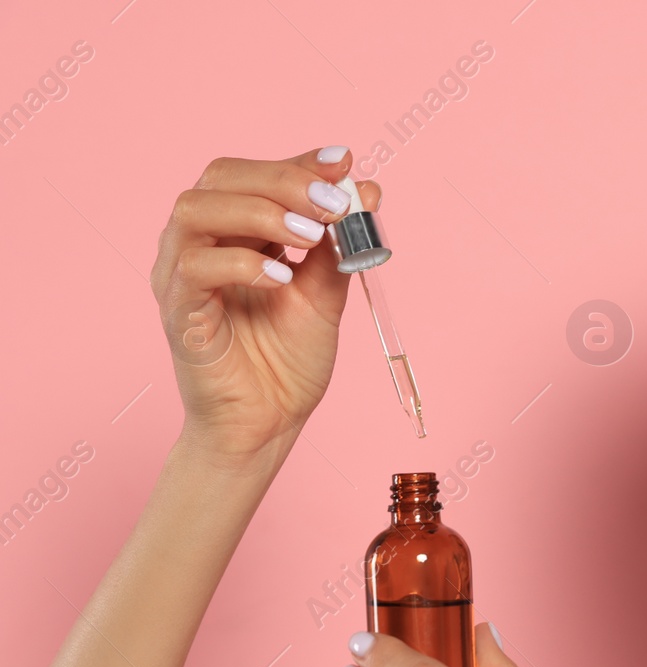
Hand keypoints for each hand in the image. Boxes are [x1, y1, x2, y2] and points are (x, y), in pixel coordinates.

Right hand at [149, 147, 380, 464]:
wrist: (268, 423)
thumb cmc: (287, 361)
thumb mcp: (324, 293)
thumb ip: (339, 244)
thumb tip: (367, 188)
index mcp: (233, 232)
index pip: (255, 173)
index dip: (298, 162)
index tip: (343, 161)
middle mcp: (199, 243)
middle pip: (221, 178)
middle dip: (283, 180)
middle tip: (333, 202)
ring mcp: (181, 275)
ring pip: (196, 211)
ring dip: (259, 212)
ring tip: (309, 235)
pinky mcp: (178, 311)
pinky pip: (195, 269)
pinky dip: (242, 263)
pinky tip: (282, 276)